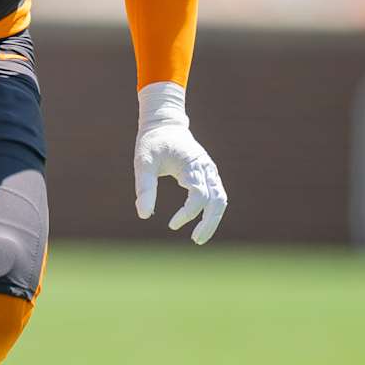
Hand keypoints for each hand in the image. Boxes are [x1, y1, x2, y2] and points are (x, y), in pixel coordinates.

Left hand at [132, 81, 226, 244]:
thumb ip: (144, 188)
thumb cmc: (152, 144)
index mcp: (192, 164)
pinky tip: (200, 224)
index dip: (188, 213)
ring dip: (213, 220)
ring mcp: (209, 171)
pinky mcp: (207, 174)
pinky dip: (212, 211)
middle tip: (196, 240)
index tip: (172, 225)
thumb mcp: (143, 163)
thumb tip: (143, 215)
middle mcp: (206, 168)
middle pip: (218, 200)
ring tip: (198, 237)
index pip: (199, 195)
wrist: (164, 125)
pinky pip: (216, 196)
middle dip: (209, 223)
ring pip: (221, 200)